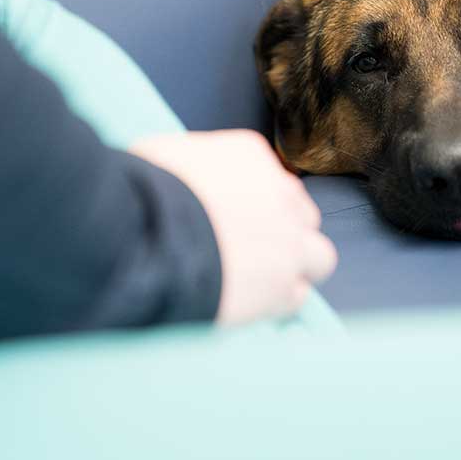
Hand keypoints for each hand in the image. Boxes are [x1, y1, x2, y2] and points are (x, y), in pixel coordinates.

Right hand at [130, 130, 337, 324]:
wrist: (149, 235)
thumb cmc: (142, 193)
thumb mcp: (163, 155)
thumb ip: (189, 167)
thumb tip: (178, 179)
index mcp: (250, 156)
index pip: (273, 180)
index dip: (256, 206)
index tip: (235, 221)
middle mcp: (280, 194)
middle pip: (302, 215)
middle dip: (282, 232)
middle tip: (250, 251)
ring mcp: (289, 241)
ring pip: (318, 256)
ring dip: (295, 267)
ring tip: (260, 282)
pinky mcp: (283, 285)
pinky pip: (296, 296)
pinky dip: (276, 301)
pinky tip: (249, 304)